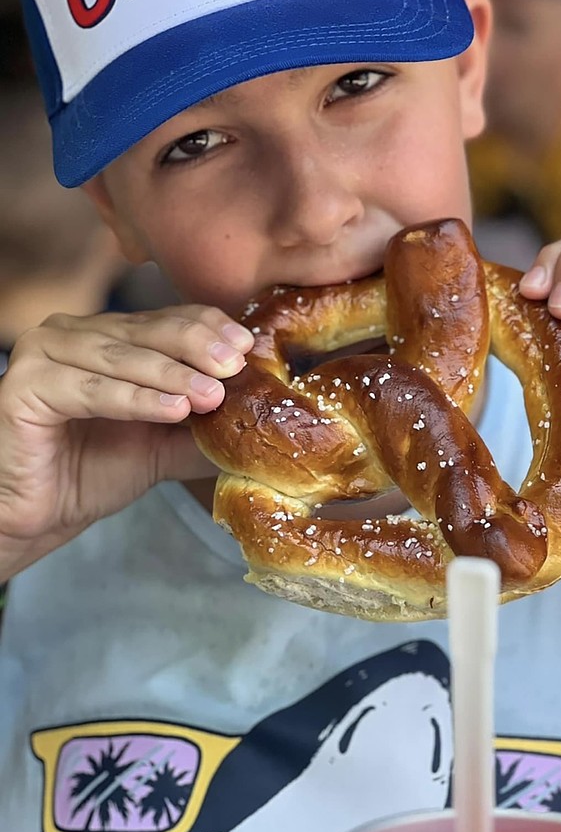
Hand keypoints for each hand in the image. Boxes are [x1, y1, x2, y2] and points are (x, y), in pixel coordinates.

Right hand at [0, 306, 253, 575]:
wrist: (40, 514)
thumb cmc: (96, 469)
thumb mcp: (167, 443)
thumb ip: (207, 426)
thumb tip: (264, 417)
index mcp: (111, 334)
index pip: (169, 318)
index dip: (208, 328)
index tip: (247, 346)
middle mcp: (76, 332)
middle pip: (147, 330)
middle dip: (196, 347)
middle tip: (234, 366)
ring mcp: (45, 353)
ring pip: (120, 357)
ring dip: (170, 375)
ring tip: (211, 395)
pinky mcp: (24, 385)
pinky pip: (89, 390)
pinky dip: (133, 399)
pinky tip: (172, 409)